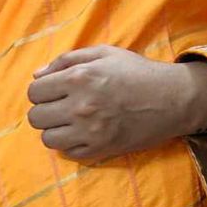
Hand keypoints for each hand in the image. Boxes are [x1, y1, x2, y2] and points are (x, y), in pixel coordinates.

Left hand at [27, 45, 206, 160]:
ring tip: (69, 123)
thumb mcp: (103, 53)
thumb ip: (66, 60)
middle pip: (36, 118)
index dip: (41, 91)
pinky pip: (68, 154)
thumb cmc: (137, 72)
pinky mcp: (101, 150)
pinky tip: (83, 134)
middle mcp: (80, 107)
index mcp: (78, 78)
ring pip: (48, 139)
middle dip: (44, 111)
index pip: (34, 91)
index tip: (52, 92)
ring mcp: (90, 132)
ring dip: (54, 131)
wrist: (171, 100)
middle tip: (60, 108)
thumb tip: (37, 75)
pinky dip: (70, 145)